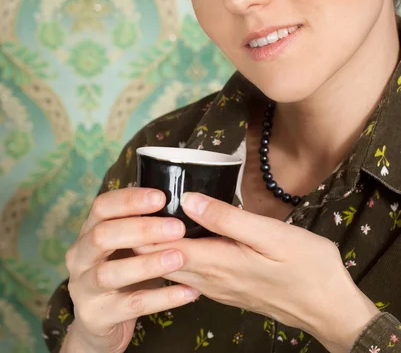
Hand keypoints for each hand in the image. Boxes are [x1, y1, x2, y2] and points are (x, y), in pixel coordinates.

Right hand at [65, 188, 198, 352]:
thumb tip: (183, 202)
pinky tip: (187, 291)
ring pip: (110, 273)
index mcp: (88, 233)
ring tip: (180, 257)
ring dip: (148, 263)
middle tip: (177, 228)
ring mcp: (83, 289)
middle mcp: (80, 257)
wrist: (98, 327)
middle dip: (141, 229)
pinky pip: (131, 306)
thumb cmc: (122, 276)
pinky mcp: (95, 317)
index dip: (130, 200)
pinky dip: (161, 298)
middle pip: (102, 236)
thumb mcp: (127, 248)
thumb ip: (143, 227)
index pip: (102, 207)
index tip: (161, 197)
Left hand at [134, 192, 378, 349]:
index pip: (166, 246)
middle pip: (165, 260)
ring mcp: (220, 289)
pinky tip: (179, 244)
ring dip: (158, 250)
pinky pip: (192, 275)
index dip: (146, 227)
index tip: (130, 205)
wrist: (329, 308)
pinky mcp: (229, 290)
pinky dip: (177, 259)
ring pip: (176, 269)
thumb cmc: (306, 265)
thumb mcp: (270, 235)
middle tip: (131, 209)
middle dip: (145, 238)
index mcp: (218, 262)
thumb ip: (227, 218)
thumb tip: (188, 200)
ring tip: (146, 224)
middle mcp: (212, 280)